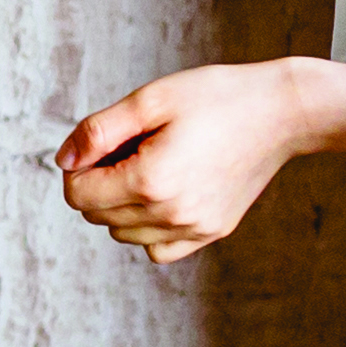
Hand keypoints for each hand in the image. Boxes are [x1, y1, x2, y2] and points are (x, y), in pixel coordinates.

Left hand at [56, 56, 345, 262]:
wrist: (283, 112)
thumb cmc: (218, 97)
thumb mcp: (150, 99)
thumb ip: (98, 131)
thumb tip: (63, 161)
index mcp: (151, 181)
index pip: (78, 194)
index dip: (78, 166)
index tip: (101, 142)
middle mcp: (171, 215)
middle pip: (97, 216)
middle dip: (99, 182)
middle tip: (130, 145)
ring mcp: (194, 229)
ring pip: (123, 234)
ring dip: (121, 205)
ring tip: (152, 163)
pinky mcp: (212, 232)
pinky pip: (158, 249)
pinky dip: (149, 226)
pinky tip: (165, 192)